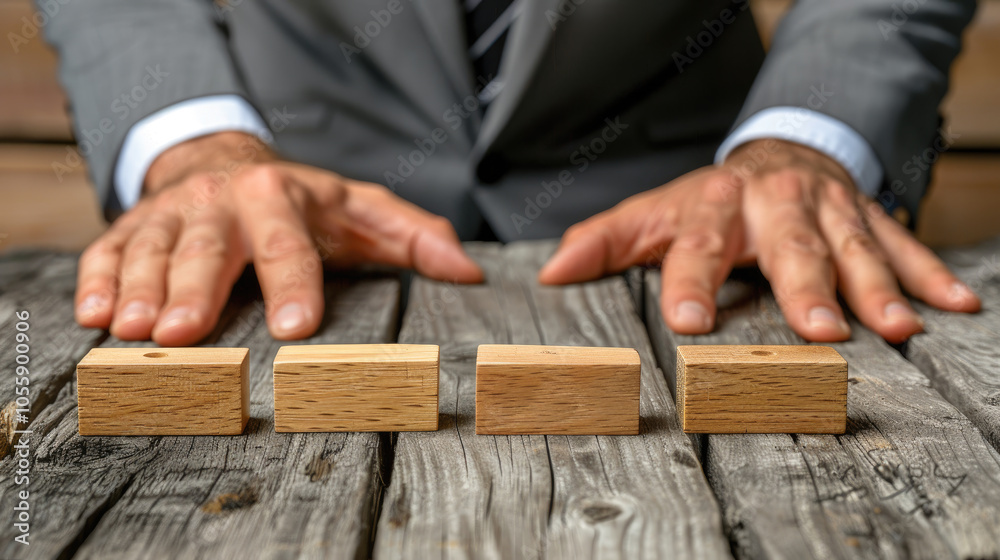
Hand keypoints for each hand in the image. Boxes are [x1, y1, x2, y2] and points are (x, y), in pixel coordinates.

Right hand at [75, 132, 481, 344]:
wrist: (230, 164)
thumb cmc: (304, 204)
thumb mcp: (364, 211)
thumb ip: (415, 238)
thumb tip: (469, 272)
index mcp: (284, 197)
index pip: (290, 243)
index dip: (292, 283)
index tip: (294, 327)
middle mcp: (224, 201)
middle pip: (209, 248)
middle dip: (195, 290)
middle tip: (185, 334)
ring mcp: (174, 213)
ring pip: (153, 251)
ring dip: (141, 290)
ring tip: (133, 331)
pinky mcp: (134, 227)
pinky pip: (109, 251)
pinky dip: (98, 281)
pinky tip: (96, 317)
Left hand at [539, 139, 979, 342]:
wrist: (777, 156)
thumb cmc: (708, 202)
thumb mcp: (652, 215)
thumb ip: (603, 243)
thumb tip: (550, 272)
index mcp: (713, 207)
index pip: (698, 246)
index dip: (692, 281)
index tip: (688, 321)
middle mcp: (773, 204)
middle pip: (790, 245)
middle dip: (806, 286)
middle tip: (820, 331)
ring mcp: (827, 208)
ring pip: (853, 246)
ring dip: (877, 286)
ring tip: (898, 326)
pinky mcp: (867, 215)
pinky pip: (902, 243)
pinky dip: (927, 274)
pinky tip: (952, 306)